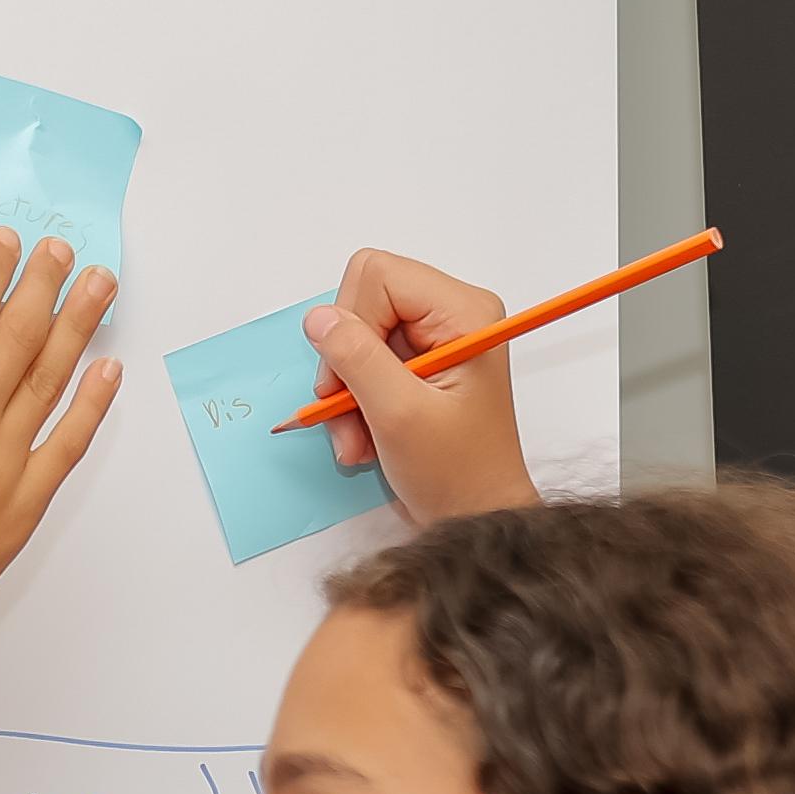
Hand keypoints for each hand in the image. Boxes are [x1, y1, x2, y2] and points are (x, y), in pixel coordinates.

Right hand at [0, 228, 120, 657]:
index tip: (7, 242)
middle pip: (18, 337)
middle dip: (42, 285)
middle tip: (61, 249)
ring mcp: (3, 464)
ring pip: (51, 379)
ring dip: (78, 326)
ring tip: (100, 283)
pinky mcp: (23, 504)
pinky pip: (68, 443)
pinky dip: (92, 405)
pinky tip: (107, 372)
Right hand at [302, 249, 531, 523]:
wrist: (476, 518)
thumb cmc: (457, 475)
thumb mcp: (399, 416)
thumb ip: (357, 359)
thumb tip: (318, 318)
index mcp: (463, 312)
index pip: (378, 275)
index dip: (351, 324)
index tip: (348, 382)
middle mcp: (451, 314)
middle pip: (363, 300)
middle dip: (344, 362)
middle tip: (345, 414)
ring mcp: (434, 339)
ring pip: (356, 335)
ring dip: (345, 391)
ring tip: (356, 439)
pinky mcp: (417, 364)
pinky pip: (363, 362)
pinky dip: (353, 401)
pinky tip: (363, 438)